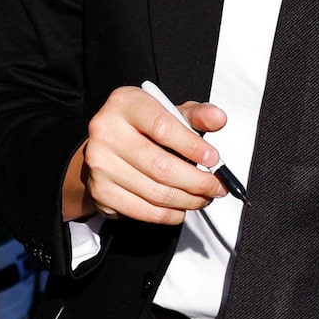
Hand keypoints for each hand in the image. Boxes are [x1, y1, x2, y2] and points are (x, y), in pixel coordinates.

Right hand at [61, 86, 226, 223]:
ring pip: (156, 192)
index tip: (213, 159)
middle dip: (197, 181)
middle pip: (161, 166)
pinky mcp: (101, 192)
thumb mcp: (166, 111)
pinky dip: (170, 214)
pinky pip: (144, 211)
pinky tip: (181, 208)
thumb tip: (218, 118)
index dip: (193, 147)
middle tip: (216, 186)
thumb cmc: (140, 127)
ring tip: (203, 197)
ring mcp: (100, 165)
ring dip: (188, 200)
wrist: (104, 147)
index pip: (163, 127)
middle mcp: (106, 133)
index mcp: (125, 104)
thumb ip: (194, 115)